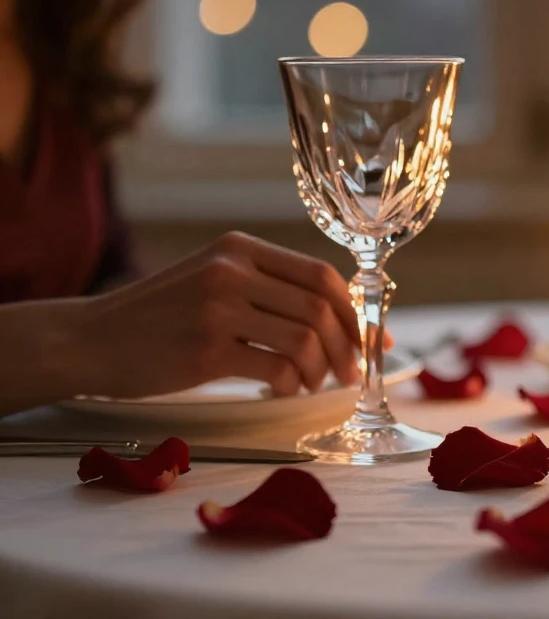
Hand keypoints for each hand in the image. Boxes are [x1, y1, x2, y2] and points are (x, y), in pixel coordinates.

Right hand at [55, 232, 362, 399]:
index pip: (321, 275)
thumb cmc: (161, 317)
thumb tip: (344, 320)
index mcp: (240, 248)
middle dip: (346, 347)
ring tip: (308, 385)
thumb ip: (269, 290)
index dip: (354, 312)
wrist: (89, 339)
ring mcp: (218, 308)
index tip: (370, 342)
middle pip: (320, 307)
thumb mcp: (214, 281)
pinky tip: (279, 390)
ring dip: (319, 370)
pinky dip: (289, 384)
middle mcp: (232, 270)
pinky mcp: (205, 349)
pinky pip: (275, 367)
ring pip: (304, 338)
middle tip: (348, 376)